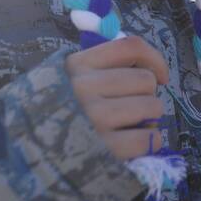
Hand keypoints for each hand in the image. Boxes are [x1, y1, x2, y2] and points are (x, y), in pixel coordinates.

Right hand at [65, 35, 169, 160]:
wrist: (41, 154)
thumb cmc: (71, 111)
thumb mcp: (78, 80)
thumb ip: (108, 66)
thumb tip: (152, 68)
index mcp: (78, 64)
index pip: (131, 46)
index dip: (154, 60)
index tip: (159, 76)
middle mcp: (82, 88)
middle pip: (146, 79)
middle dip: (147, 95)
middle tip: (131, 109)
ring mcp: (93, 118)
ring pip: (152, 106)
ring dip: (150, 119)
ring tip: (131, 126)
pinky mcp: (104, 148)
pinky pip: (149, 138)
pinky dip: (150, 142)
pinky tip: (133, 144)